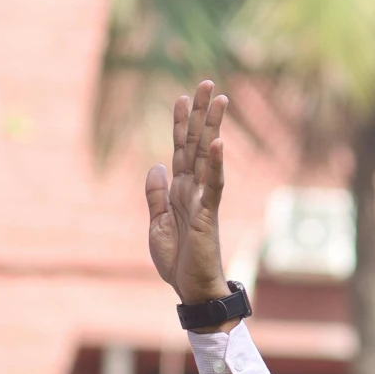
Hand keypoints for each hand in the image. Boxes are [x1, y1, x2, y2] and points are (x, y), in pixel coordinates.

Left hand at [145, 82, 229, 309]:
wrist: (191, 290)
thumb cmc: (178, 261)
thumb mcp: (156, 224)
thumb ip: (156, 195)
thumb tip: (155, 166)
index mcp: (180, 190)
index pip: (181, 149)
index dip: (181, 123)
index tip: (183, 96)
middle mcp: (193, 188)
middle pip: (197, 143)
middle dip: (201, 113)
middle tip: (207, 83)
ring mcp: (203, 199)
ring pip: (207, 155)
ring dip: (213, 126)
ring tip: (219, 99)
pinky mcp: (208, 214)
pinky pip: (213, 184)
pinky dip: (215, 163)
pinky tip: (217, 142)